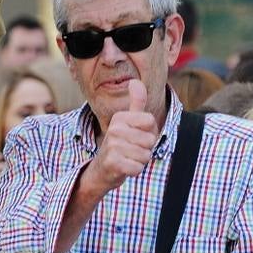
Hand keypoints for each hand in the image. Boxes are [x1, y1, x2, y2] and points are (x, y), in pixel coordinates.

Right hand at [87, 79, 157, 193]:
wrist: (102, 169)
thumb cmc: (120, 144)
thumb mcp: (127, 122)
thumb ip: (136, 103)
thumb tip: (136, 81)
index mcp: (119, 117)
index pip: (151, 122)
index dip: (149, 132)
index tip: (136, 135)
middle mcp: (114, 129)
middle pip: (150, 140)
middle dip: (145, 148)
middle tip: (131, 149)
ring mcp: (112, 146)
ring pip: (145, 155)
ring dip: (140, 160)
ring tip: (128, 158)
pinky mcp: (113, 163)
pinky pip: (138, 168)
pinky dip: (134, 170)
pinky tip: (124, 168)